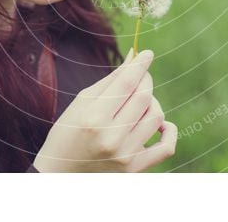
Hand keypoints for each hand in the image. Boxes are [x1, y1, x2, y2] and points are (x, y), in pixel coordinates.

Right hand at [32, 48, 176, 171]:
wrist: (59, 174)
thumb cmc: (68, 132)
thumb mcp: (83, 102)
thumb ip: (112, 79)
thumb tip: (134, 56)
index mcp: (93, 119)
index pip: (126, 83)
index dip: (140, 64)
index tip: (146, 53)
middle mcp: (111, 139)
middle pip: (144, 97)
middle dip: (145, 79)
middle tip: (140, 75)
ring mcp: (125, 156)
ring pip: (156, 116)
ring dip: (152, 102)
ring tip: (139, 102)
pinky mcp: (135, 169)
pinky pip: (167, 147)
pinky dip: (168, 131)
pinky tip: (159, 123)